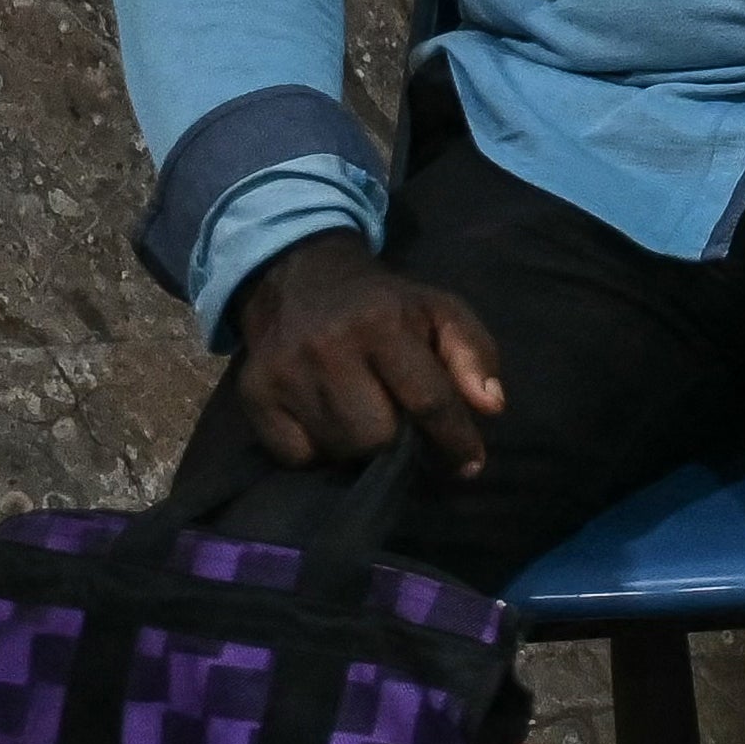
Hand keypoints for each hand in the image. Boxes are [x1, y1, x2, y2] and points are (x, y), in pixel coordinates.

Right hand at [230, 232, 506, 477]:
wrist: (299, 278)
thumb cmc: (385, 305)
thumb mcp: (440, 311)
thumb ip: (474, 354)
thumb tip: (492, 408)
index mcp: (384, 323)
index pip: (428, 399)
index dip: (455, 439)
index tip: (471, 465)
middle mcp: (329, 348)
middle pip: (377, 437)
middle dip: (397, 439)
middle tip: (398, 421)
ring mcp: (285, 374)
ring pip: (337, 450)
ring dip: (358, 446)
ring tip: (363, 416)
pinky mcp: (252, 396)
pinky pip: (294, 456)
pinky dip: (316, 450)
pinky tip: (325, 420)